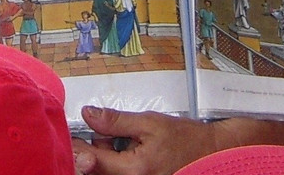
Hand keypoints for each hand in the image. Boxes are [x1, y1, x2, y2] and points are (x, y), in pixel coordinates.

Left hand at [73, 107, 218, 174]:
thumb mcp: (150, 123)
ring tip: (125, 140)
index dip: (78, 146)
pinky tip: (129, 151)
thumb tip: (89, 114)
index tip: (72, 135)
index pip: (92, 161)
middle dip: (96, 149)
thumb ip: (117, 121)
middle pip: (97, 170)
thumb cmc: (186, 140)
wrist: (211, 154)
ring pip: (107, 172)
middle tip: (108, 132)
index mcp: (134, 170)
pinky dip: (117, 162)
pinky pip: (119, 174)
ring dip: (106, 155)